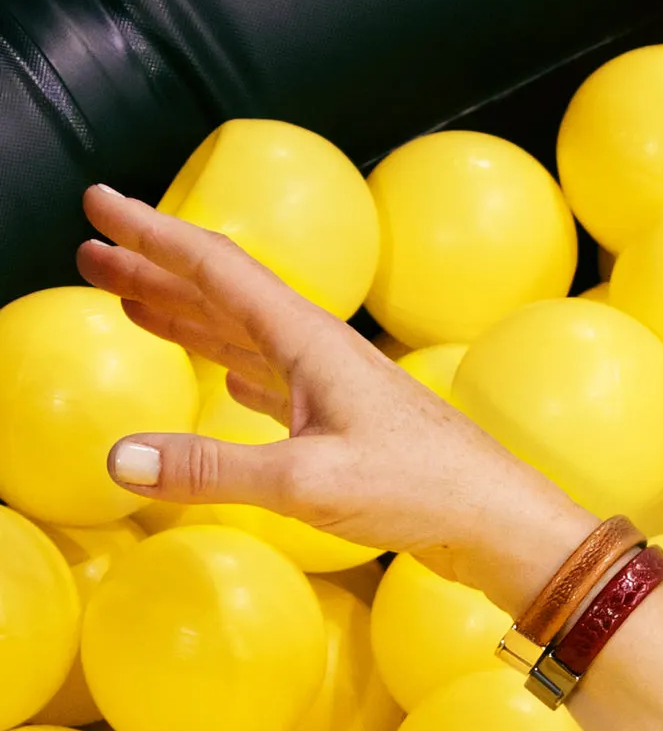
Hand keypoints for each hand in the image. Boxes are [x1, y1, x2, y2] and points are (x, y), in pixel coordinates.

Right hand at [74, 184, 591, 606]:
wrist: (505, 528)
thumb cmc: (424, 493)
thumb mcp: (307, 482)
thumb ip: (212, 470)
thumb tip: (121, 459)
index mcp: (311, 343)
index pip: (216, 269)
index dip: (153, 235)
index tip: (99, 203)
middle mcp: (321, 354)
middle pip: (223, 296)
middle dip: (155, 272)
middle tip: (90, 252)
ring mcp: (336, 391)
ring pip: (244, 337)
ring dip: (186, 317)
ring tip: (130, 301)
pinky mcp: (348, 429)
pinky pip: (273, 383)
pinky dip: (234, 369)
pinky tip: (223, 374)